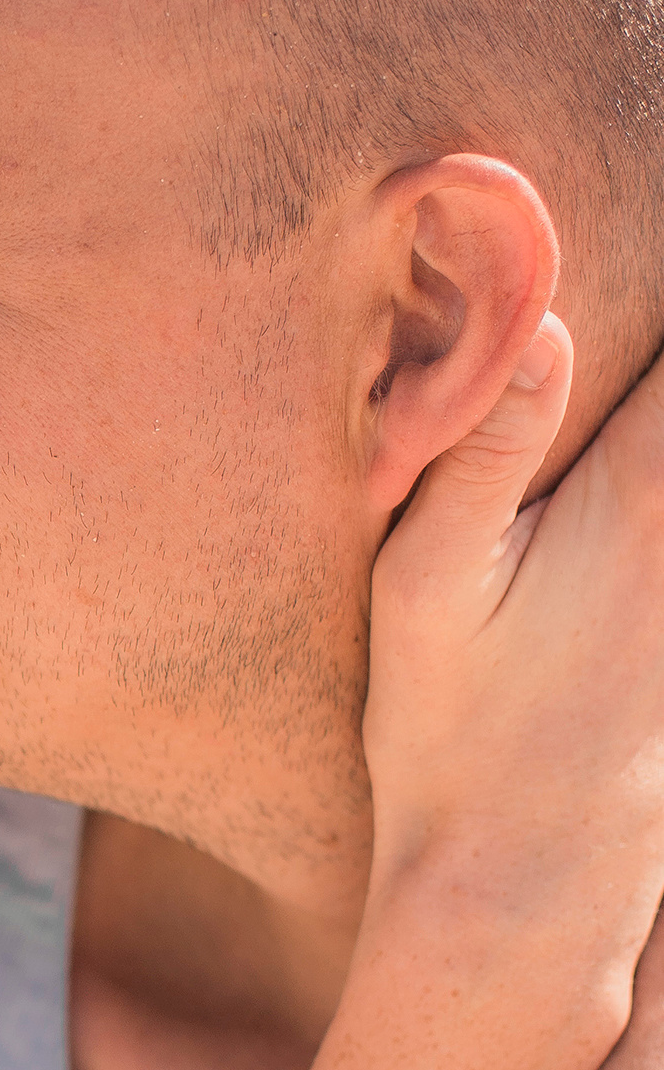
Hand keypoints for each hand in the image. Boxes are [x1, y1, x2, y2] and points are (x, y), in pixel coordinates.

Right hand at [364, 313, 663, 1026]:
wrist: (525, 886)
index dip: (663, 265)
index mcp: (649, 490)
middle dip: (659, 352)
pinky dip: (648, 479)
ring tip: (621, 407)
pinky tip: (619, 507)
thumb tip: (540, 314)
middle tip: (651, 275)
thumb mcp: (429, 583)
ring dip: (650, 424)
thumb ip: (486, 443)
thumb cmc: (455, 734)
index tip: (635, 184)